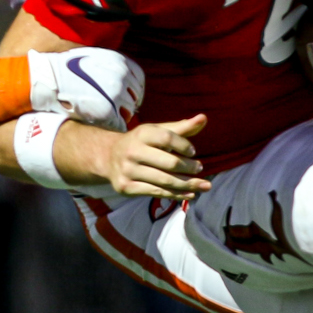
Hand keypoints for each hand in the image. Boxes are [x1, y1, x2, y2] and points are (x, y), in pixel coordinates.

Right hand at [28, 47, 145, 130]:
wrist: (49, 78)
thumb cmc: (67, 68)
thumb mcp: (94, 57)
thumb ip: (111, 66)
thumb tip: (122, 77)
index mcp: (121, 63)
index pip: (138, 81)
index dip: (130, 91)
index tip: (123, 97)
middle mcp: (122, 77)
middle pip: (135, 97)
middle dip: (126, 104)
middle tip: (115, 110)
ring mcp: (116, 95)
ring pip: (129, 112)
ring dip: (120, 115)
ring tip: (106, 117)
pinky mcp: (107, 111)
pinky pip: (119, 124)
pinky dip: (114, 126)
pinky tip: (103, 124)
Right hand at [68, 114, 211, 197]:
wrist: (109, 157)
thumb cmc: (141, 143)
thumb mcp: (157, 132)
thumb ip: (182, 128)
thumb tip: (204, 118)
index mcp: (141, 134)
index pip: (167, 138)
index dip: (184, 145)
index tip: (193, 152)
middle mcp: (132, 151)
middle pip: (169, 163)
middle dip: (188, 167)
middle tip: (200, 168)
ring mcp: (128, 171)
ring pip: (164, 181)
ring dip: (188, 184)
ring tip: (203, 185)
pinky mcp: (126, 187)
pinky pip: (156, 192)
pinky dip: (175, 194)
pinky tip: (189, 194)